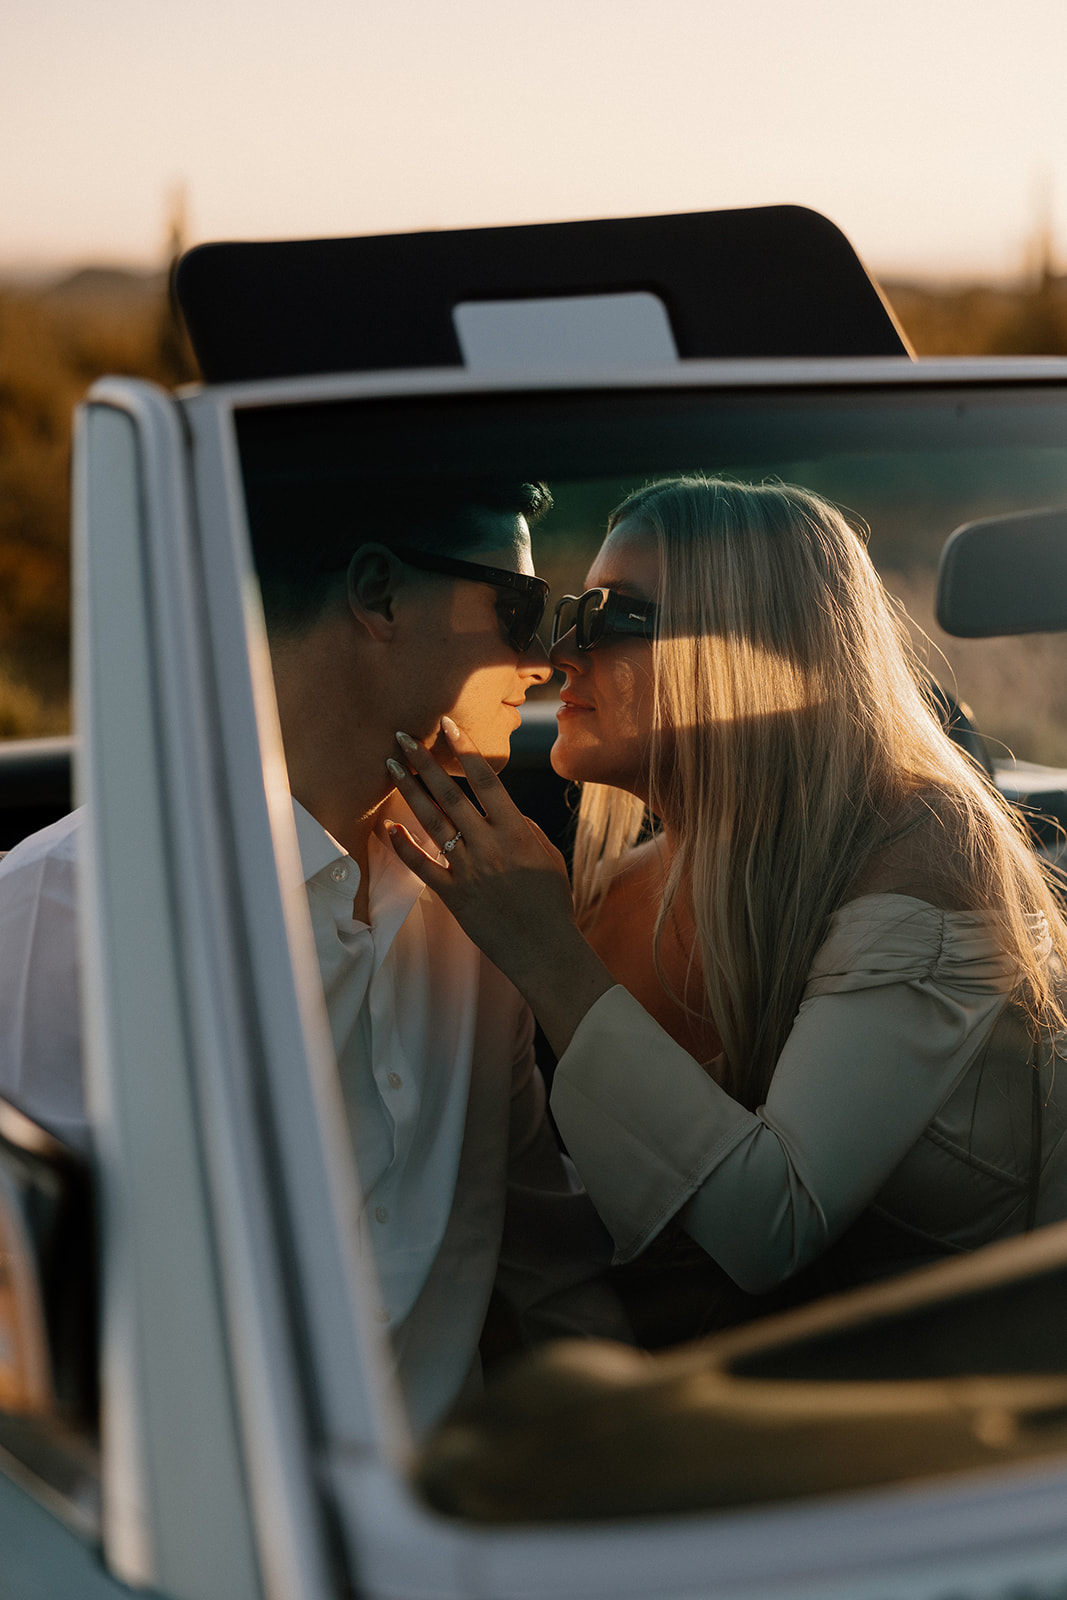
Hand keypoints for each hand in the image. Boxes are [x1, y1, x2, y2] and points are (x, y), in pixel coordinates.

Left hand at [385, 717, 614, 1052]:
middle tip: (402, 736)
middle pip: (450, 794)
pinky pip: (422, 865)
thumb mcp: (548, 855)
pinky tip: (387, 825)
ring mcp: (468, 869)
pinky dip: (403, 845)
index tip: (448, 724)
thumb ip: (523, 828)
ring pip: (432, 822)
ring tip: (391, 766)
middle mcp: (489, 844)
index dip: (465, 749)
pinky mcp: (453, 894)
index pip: (486, 780)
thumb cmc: (551, 902)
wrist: (543, 948)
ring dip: (409, 791)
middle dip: (424, 762)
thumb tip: (502, 809)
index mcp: (515, 830)